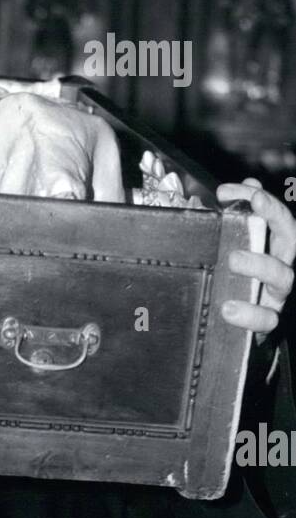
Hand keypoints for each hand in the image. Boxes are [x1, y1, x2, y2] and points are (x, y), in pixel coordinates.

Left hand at [217, 178, 295, 335]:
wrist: (239, 331)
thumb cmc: (240, 283)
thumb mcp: (239, 249)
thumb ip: (242, 218)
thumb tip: (247, 185)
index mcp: (277, 249)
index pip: (279, 218)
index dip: (266, 201)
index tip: (241, 191)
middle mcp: (282, 268)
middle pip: (291, 238)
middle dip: (275, 215)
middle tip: (253, 204)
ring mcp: (277, 296)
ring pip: (283, 277)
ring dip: (260, 263)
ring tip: (233, 259)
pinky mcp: (267, 323)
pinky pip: (266, 319)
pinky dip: (250, 314)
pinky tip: (229, 308)